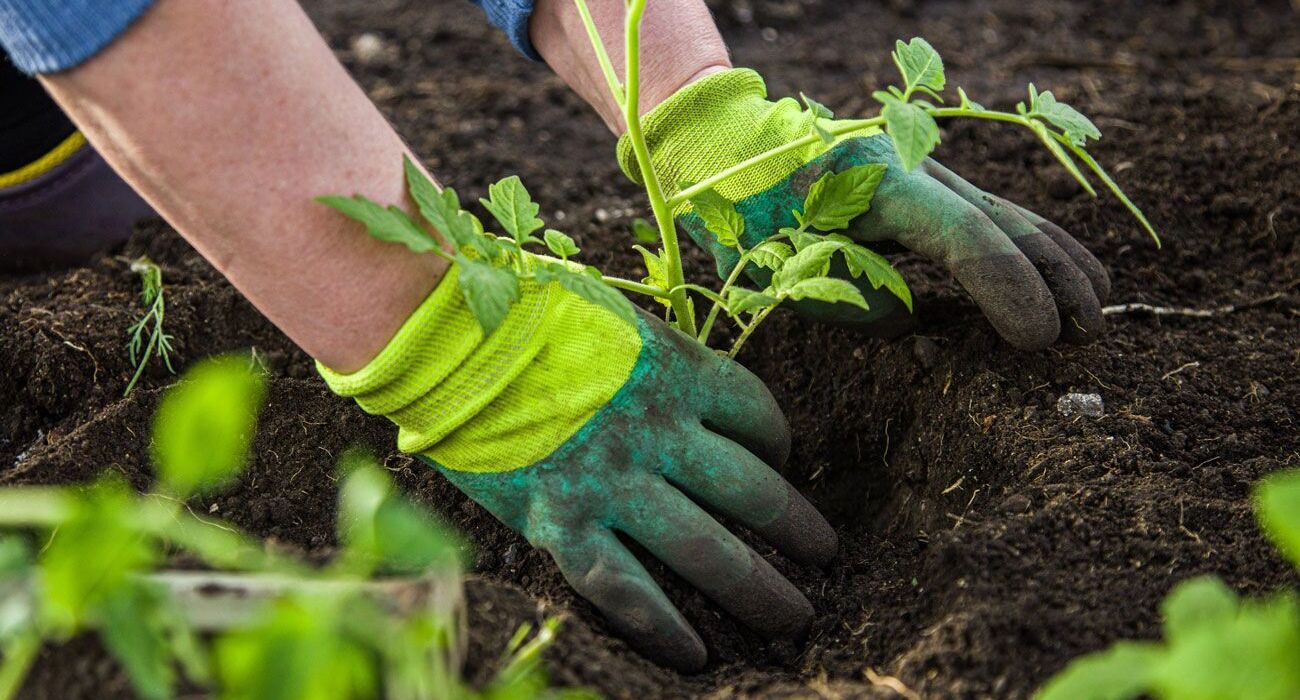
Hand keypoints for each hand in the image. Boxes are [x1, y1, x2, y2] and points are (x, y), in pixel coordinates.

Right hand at [321, 268, 835, 671]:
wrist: (442, 333)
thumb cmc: (522, 309)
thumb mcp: (610, 315)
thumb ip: (653, 353)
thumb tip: (678, 383)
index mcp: (676, 369)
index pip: (757, 414)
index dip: (779, 443)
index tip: (780, 461)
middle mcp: (659, 431)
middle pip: (751, 490)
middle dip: (797, 528)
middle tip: (826, 556)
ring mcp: (613, 483)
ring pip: (706, 549)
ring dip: (759, 588)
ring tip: (794, 618)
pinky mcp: (561, 523)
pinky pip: (627, 589)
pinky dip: (665, 627)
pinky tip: (697, 656)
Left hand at [621, 69, 1110, 349]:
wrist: (731, 148)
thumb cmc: (745, 212)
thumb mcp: (779, 265)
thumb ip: (849, 298)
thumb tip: (913, 321)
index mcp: (877, 183)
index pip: (964, 239)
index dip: (1009, 290)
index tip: (1037, 340)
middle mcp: (914, 166)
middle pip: (1003, 222)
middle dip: (1052, 280)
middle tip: (1085, 335)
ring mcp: (925, 169)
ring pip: (1008, 213)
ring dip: (1057, 262)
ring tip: (1098, 309)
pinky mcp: (925, 183)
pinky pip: (991, 215)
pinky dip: (1032, 246)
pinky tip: (1066, 273)